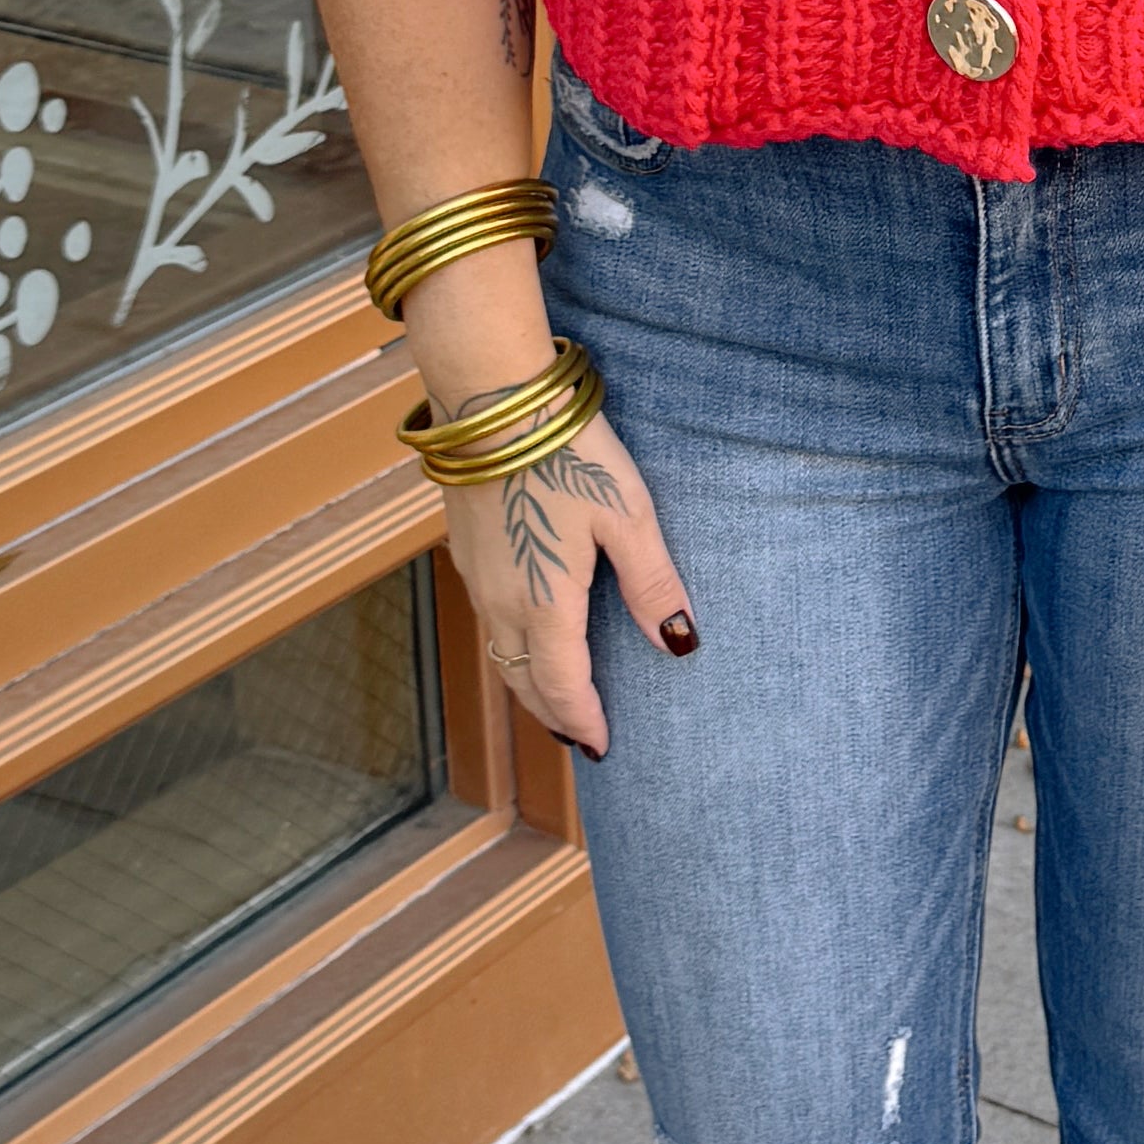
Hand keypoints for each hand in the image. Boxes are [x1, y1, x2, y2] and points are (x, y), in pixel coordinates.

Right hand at [443, 404, 693, 752]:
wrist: (490, 398)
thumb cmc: (567, 451)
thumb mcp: (628, 515)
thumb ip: (652, 583)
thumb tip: (678, 644)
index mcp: (545, 602)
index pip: (562, 686)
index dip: (582, 720)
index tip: (602, 745)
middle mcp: (501, 601)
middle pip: (524, 680)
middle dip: (554, 713)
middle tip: (581, 737)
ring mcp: (476, 576)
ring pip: (501, 653)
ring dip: (529, 683)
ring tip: (558, 699)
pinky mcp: (465, 549)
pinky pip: (488, 620)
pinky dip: (511, 647)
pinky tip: (530, 635)